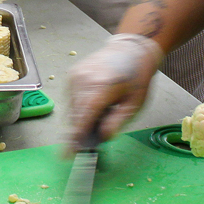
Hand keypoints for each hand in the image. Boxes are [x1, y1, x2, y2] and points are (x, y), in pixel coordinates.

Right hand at [66, 34, 162, 153]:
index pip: (84, 117)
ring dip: (81, 118)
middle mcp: (84, 80)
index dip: (75, 137)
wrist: (131, 49)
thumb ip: (117, 122)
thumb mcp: (134, 104)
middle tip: (89, 142)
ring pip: (72, 107)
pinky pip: (71, 97)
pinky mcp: (72, 74)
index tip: (67, 154)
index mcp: (102, 87)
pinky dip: (79, 106)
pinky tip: (95, 103)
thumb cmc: (136, 78)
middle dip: (79, 131)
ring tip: (101, 113)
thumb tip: (102, 138)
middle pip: (75, 114)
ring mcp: (75, 75)